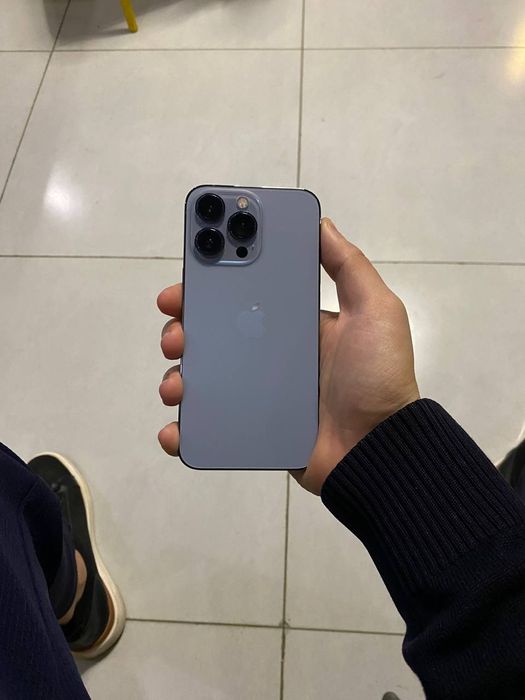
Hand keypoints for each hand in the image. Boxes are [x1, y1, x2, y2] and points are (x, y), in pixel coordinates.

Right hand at [156, 218, 419, 495]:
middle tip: (176, 333)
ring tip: (177, 384)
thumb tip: (320, 223)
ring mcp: (255, 393)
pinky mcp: (249, 430)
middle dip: (183, 327)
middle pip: (212, 333)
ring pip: (202, 378)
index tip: (190, 276)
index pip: (243, 293)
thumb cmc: (376, 376)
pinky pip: (207, 427)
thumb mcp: (375, 311)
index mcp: (293, 323)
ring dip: (177, 376)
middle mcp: (269, 354)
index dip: (212, 281)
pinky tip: (176, 430)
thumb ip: (349, 266)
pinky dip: (183, 430)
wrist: (378, 449)